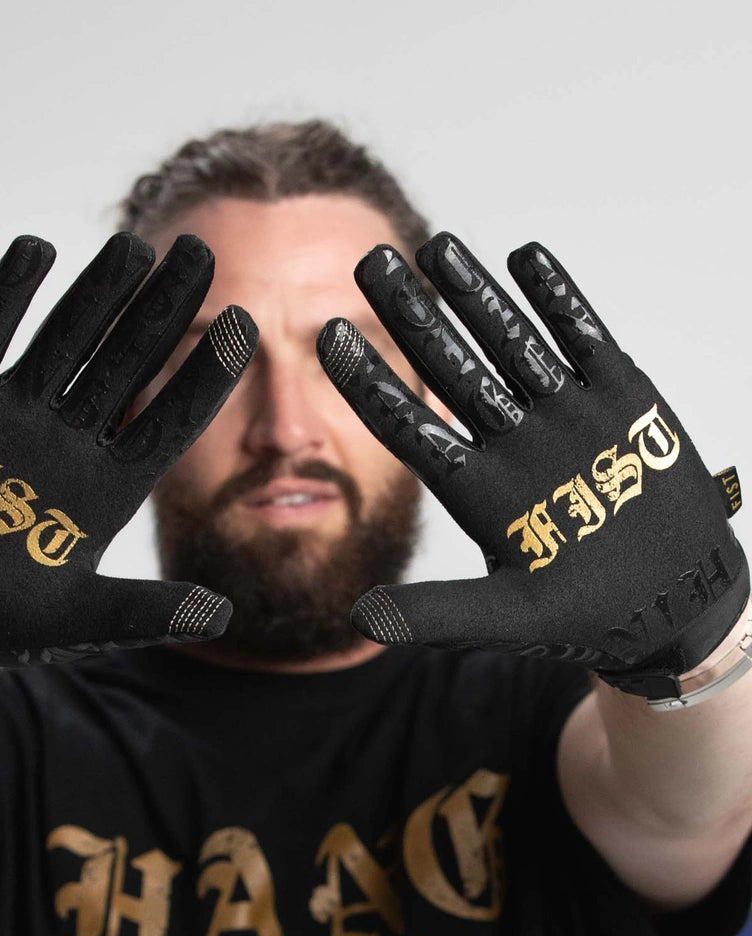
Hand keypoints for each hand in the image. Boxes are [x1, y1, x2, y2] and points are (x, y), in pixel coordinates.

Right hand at [0, 233, 256, 691]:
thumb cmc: (1, 622)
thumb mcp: (81, 618)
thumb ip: (147, 610)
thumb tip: (222, 615)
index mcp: (110, 488)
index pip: (169, 419)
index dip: (206, 374)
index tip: (246, 326)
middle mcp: (71, 443)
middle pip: (126, 364)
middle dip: (162, 310)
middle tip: (199, 253)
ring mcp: (15, 419)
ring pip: (66, 342)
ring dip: (98, 293)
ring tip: (135, 246)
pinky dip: (7, 296)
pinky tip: (37, 250)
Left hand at [317, 234, 747, 702]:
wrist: (677, 603)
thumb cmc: (587, 617)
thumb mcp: (508, 619)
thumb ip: (436, 613)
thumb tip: (357, 621)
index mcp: (477, 490)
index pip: (411, 425)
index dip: (370, 382)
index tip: (328, 335)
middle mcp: (513, 443)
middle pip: (452, 369)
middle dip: (413, 316)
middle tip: (372, 260)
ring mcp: (565, 417)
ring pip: (511, 344)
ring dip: (476, 295)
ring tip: (437, 245)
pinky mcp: (621, 401)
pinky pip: (585, 340)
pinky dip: (560, 300)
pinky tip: (527, 258)